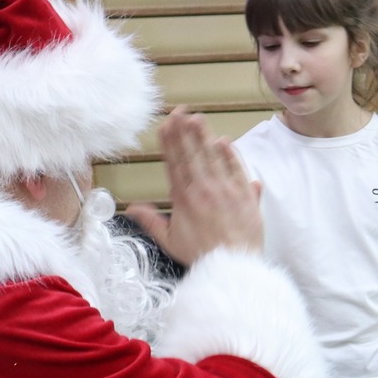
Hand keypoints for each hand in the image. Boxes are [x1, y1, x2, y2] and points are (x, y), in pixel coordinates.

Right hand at [152, 108, 262, 265]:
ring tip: (197, 118)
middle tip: (180, 111)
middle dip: (185, 131)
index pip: (174, 163)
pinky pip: (237, 169)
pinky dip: (230, 154)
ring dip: (204, 136)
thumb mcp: (170, 241)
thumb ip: (151, 221)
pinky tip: (223, 140)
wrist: (233, 266)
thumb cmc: (202, 256)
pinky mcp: (245, 195)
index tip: (166, 124)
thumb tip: (132, 208)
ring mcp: (226, 191)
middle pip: (192, 155)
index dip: (170, 142)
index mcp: (184, 200)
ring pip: (213, 157)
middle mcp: (203, 191)